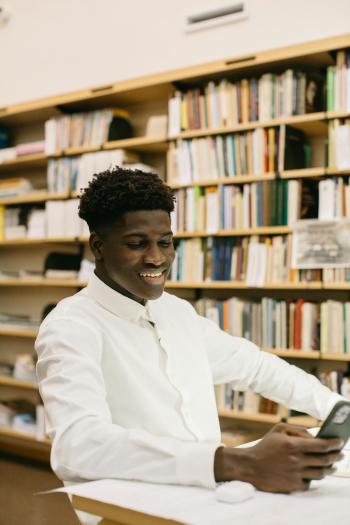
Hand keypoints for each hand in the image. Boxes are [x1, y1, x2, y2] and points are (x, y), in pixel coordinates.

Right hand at [214, 422, 343, 492]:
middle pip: (325, 460)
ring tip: (332, 465)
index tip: (340, 442)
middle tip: (340, 454)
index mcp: (293, 444)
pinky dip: (314, 478)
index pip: (322, 445)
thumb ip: (298, 430)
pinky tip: (315, 473)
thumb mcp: (278, 429)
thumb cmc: (265, 446)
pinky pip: (310, 483)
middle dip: (336, 456)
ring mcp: (295, 474)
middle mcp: (296, 460)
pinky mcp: (293, 486)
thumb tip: (315, 436)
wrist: (249, 466)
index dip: (334, 444)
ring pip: (321, 473)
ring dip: (330, 468)